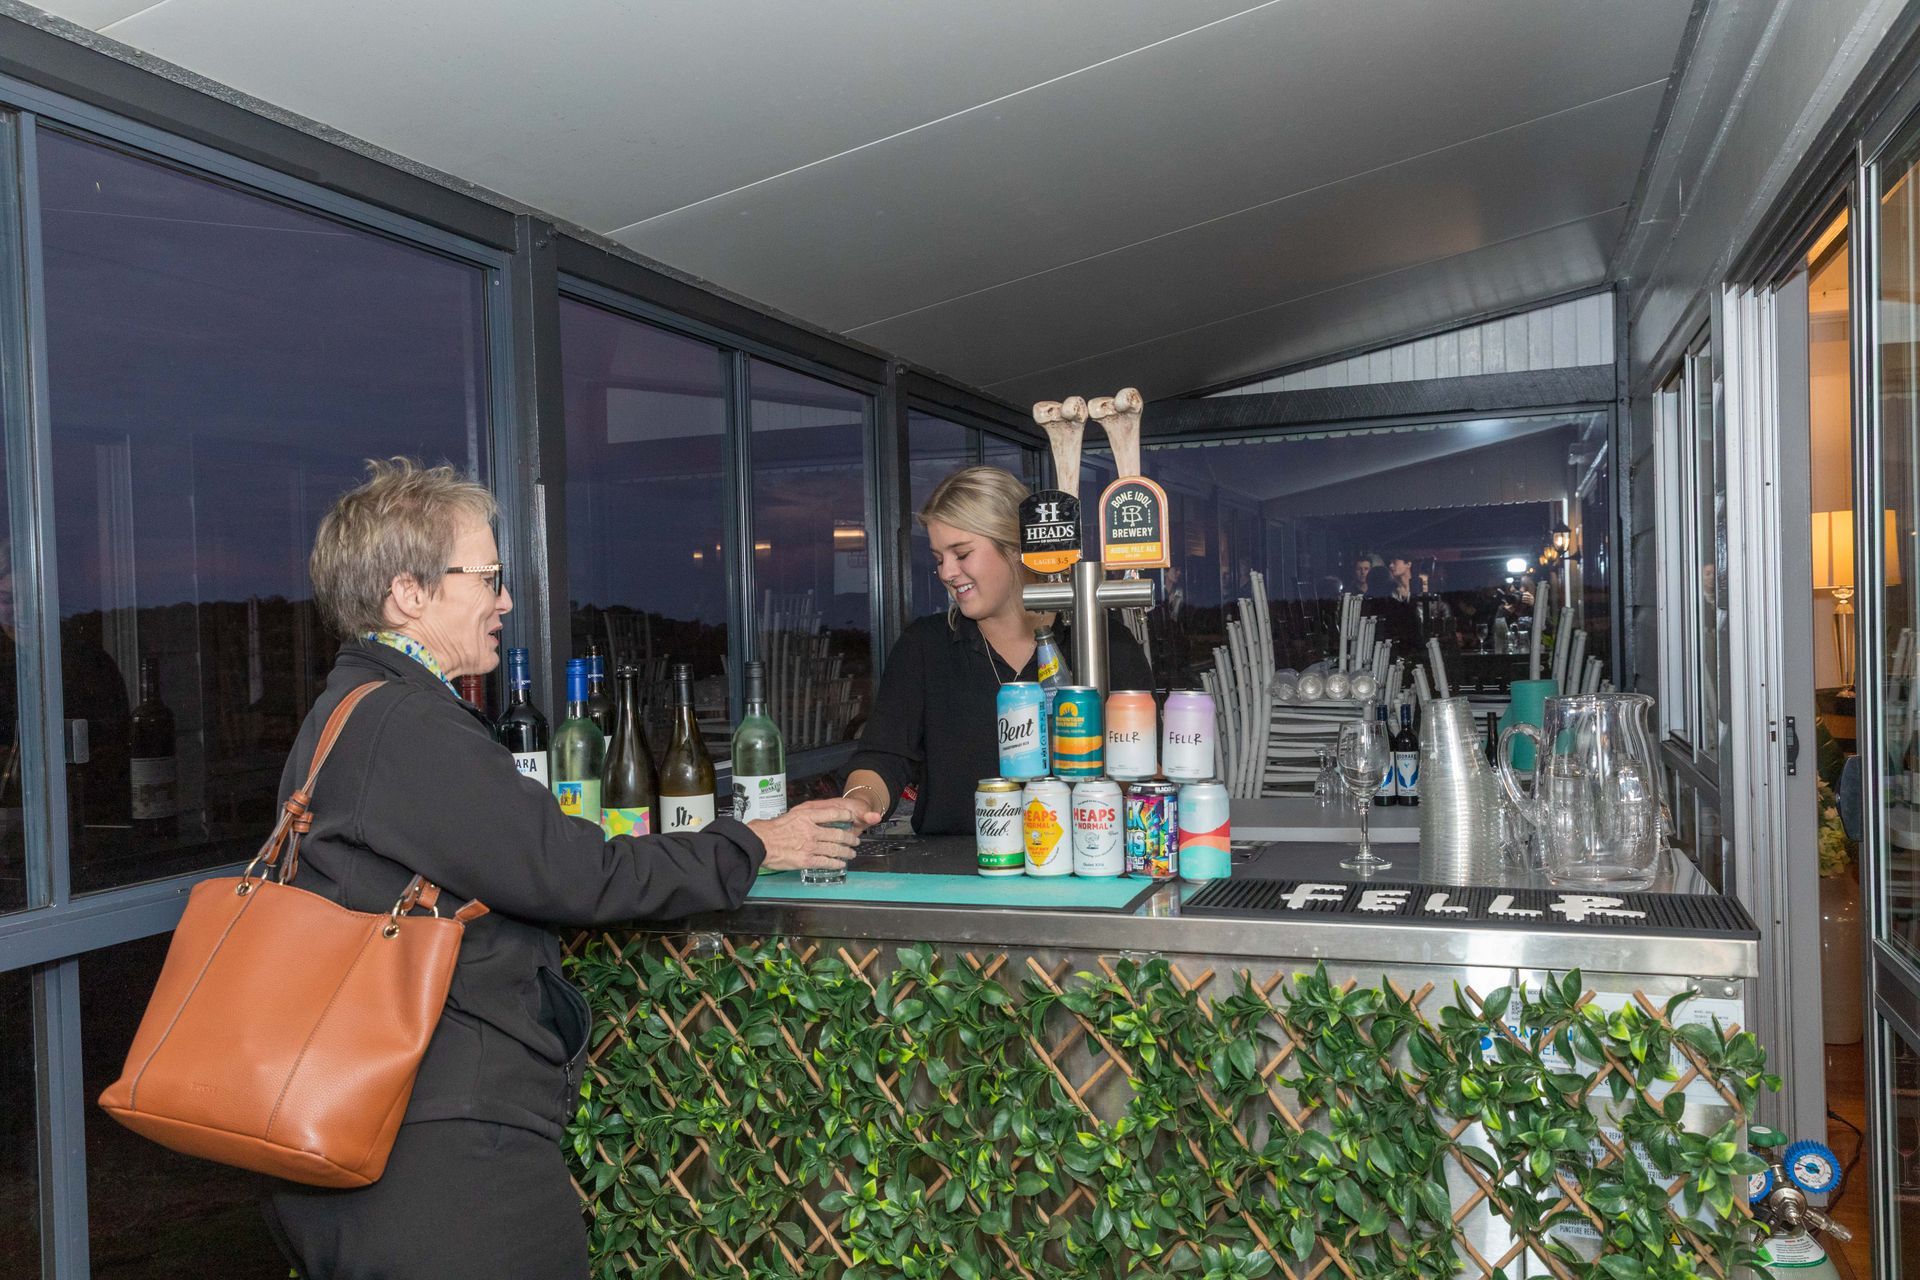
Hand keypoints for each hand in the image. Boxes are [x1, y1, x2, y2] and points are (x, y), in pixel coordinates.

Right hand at [752, 798, 881, 873]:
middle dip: (850, 838)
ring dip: (846, 852)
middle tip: (855, 840)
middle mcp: (811, 830)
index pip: (833, 813)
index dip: (846, 816)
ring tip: (851, 853)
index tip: (851, 818)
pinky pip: (827, 862)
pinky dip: (836, 864)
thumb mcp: (790, 815)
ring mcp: (810, 846)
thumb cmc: (771, 829)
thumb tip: (817, 817)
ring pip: (835, 849)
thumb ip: (805, 816)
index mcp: (807, 815)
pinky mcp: (807, 860)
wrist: (760, 843)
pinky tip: (841, 864)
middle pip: (838, 833)